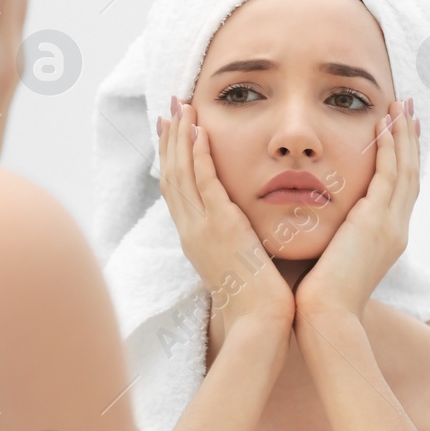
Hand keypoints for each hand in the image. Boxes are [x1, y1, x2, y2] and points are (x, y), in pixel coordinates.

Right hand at [158, 98, 295, 338]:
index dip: (171, 158)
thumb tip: (250, 222)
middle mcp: (191, 231)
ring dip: (181, 138)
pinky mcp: (221, 228)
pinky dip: (199, 156)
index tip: (171, 130)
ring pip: (182, 174)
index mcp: (195, 239)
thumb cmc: (259, 300)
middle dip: (170, 139)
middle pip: (171, 176)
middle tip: (170, 107)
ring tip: (182, 108)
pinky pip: (205, 184)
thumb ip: (240, 237)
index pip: (176, 190)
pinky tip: (200, 132)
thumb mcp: (242, 261)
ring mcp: (201, 229)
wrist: (259, 323)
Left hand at [294, 99, 420, 319]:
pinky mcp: (377, 221)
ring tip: (400, 106)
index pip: (399, 191)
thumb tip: (316, 222)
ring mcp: (390, 225)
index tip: (398, 134)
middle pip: (410, 175)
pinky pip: (389, 174)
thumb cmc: (319, 296)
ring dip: (402, 136)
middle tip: (407, 110)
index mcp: (385, 239)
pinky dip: (389, 148)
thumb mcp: (331, 259)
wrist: (325, 315)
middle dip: (409, 141)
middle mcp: (395, 229)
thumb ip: (332, 236)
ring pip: (404, 169)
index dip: (401, 161)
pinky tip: (384, 125)